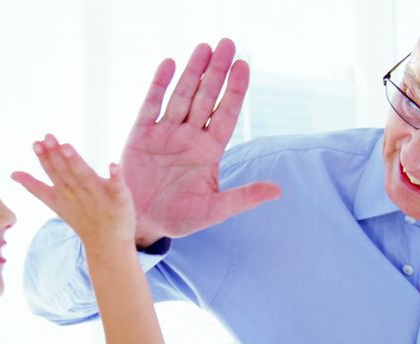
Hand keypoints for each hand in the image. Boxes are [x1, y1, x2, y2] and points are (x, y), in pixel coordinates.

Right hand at [12, 134, 134, 249]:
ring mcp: (99, 196)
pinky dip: (115, 177)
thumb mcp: (54, 202)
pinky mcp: (118, 199)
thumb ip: (34, 187)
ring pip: (86, 177)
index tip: (37, 142)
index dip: (44, 157)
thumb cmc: (80, 219)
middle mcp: (79, 192)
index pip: (52, 172)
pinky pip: (117, 187)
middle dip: (57, 155)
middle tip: (49, 137)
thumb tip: (13, 174)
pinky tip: (113, 165)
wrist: (106, 244)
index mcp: (63, 191)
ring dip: (77, 163)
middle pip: (66, 172)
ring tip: (67, 147)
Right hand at [122, 38, 280, 245]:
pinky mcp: (141, 135)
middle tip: (227, 44)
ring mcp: (166, 134)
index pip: (226, 114)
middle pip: (206, 97)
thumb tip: (278, 190)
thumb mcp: (214, 211)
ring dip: (192, 71)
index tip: (244, 66)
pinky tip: (169, 64)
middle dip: (216, 72)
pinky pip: (151, 104)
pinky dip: (159, 84)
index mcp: (209, 151)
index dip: (234, 90)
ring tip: (204, 47)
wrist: (142, 224)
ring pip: (182, 96)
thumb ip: (243, 198)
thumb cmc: (180, 219)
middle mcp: (190, 137)